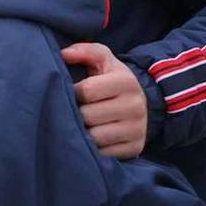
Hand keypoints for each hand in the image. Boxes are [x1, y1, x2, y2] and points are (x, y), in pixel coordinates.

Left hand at [61, 42, 147, 157]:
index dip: (73, 92)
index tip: (72, 92)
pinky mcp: (135, 148)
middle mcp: (135, 106)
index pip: (87, 91)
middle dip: (76, 113)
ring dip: (82, 132)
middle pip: (89, 116)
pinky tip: (89, 139)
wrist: (143, 103)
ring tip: (79, 124)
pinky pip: (105, 154)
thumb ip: (84, 51)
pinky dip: (93, 148)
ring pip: (96, 137)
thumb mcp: (103, 59)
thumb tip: (63, 54)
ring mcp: (136, 129)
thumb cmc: (113, 79)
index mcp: (126, 82)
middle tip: (73, 110)